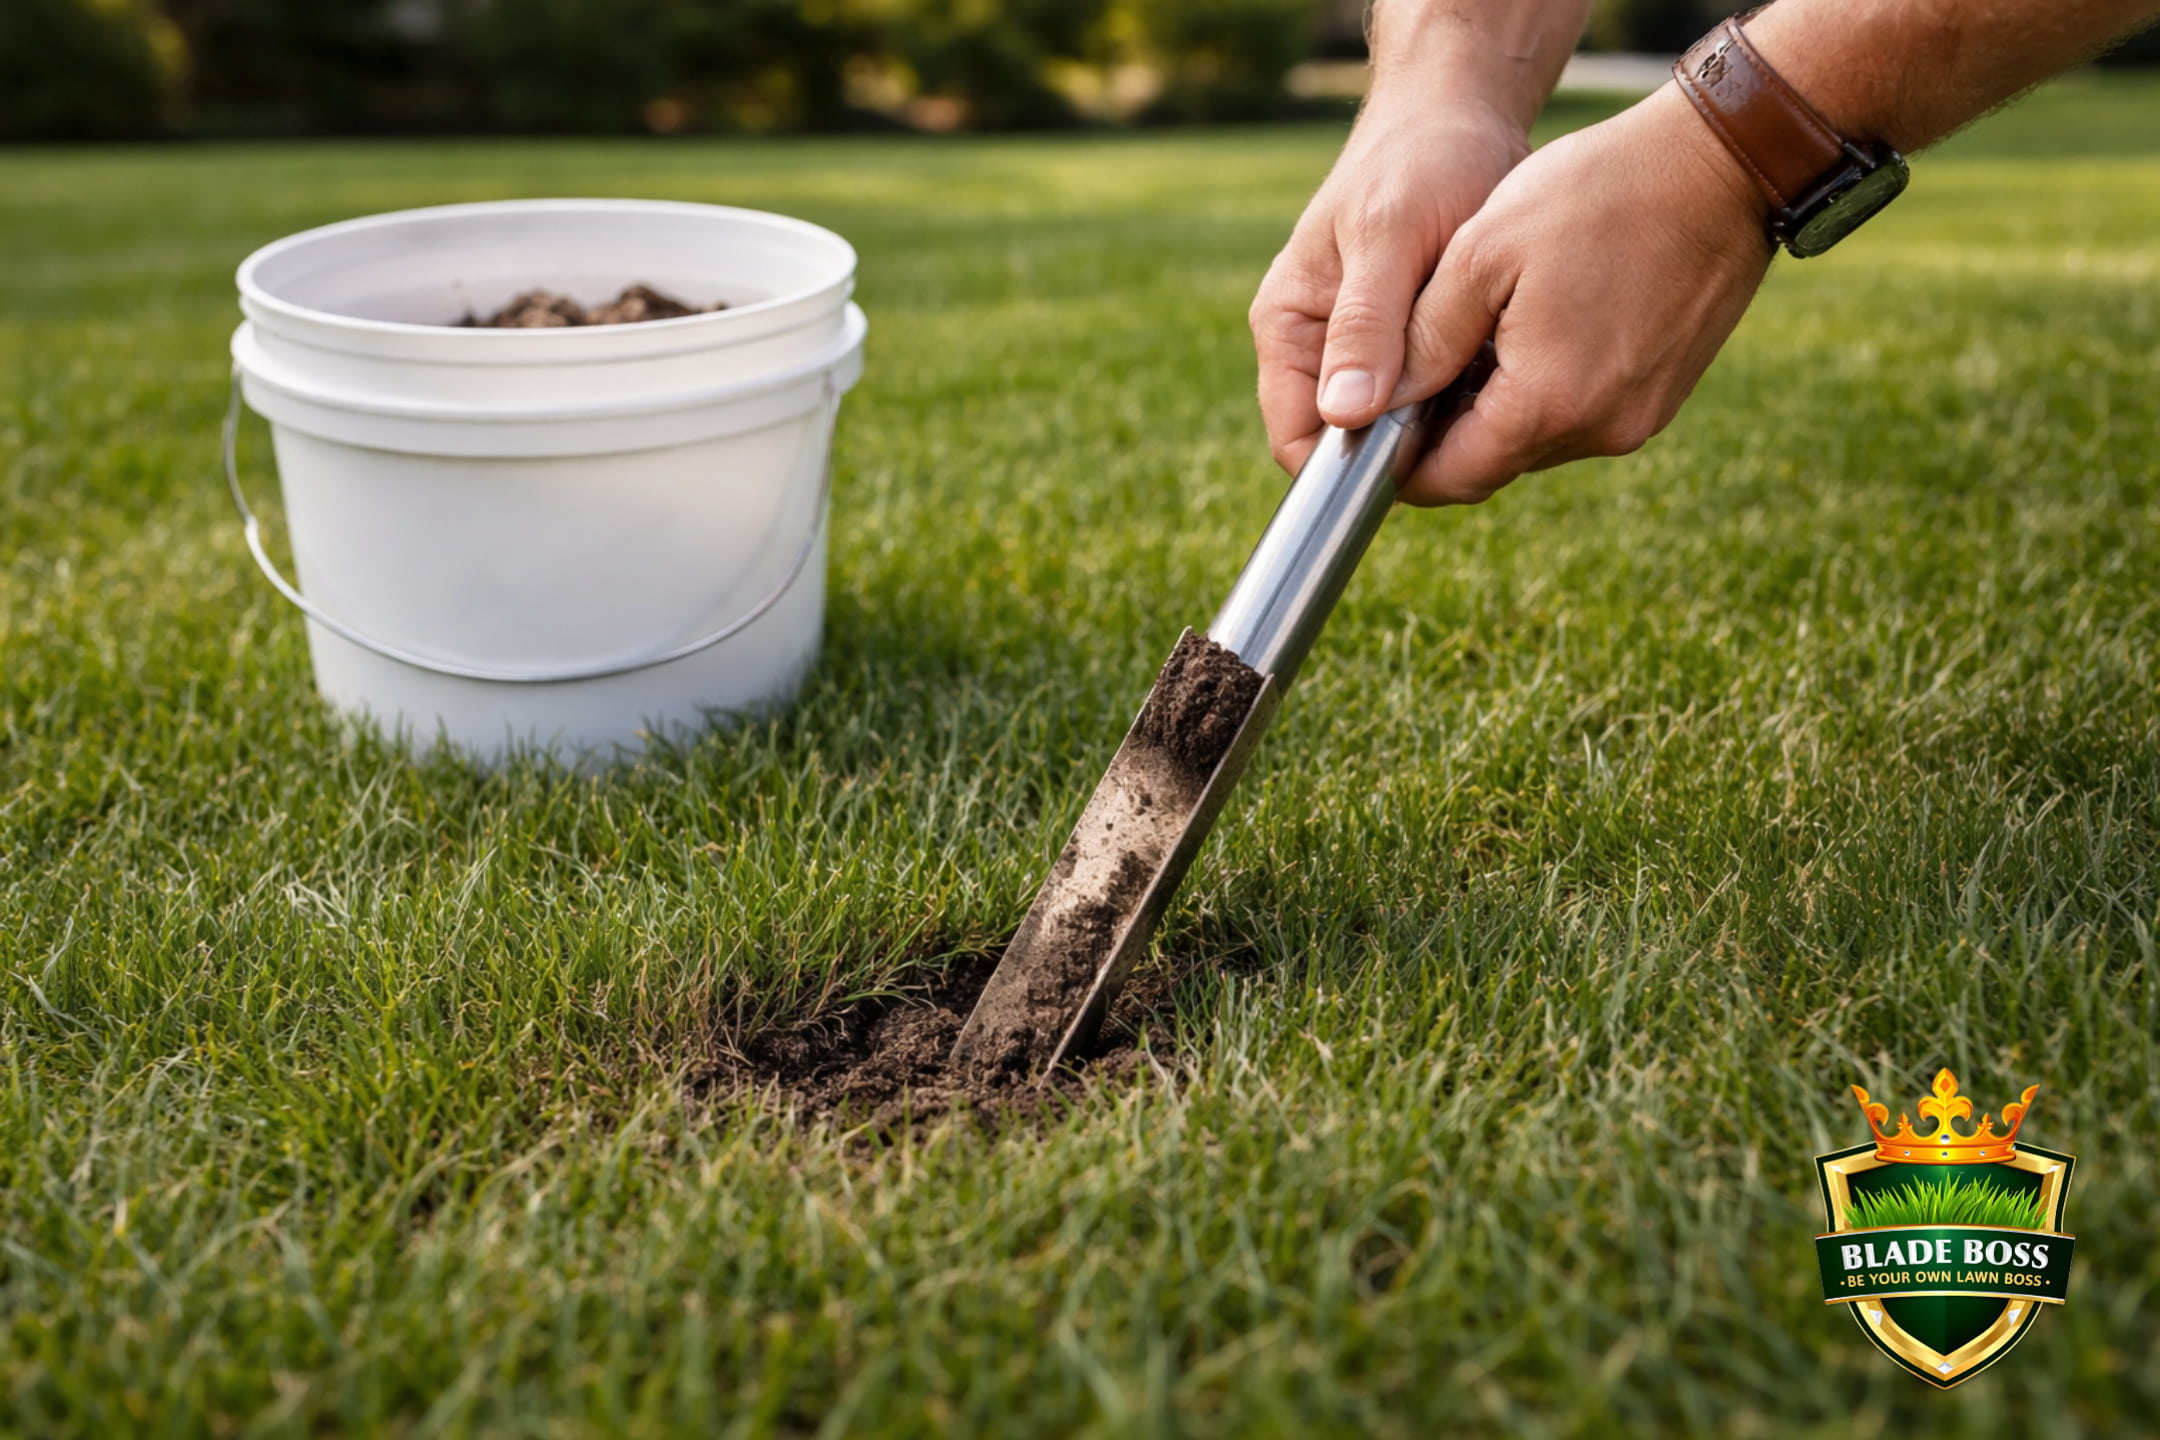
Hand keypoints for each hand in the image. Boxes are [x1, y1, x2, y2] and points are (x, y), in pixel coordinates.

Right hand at [1249, 97, 1528, 473]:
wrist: (1464, 117)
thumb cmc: (1418, 161)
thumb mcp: (1389, 236)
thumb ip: (1366, 324)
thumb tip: (1345, 415)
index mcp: (1289, 331)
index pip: (1299, 444)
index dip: (1348, 470)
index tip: (1417, 461)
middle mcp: (1323, 354)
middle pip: (1356, 448)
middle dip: (1412, 449)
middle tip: (1478, 420)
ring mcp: (1373, 356)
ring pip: (1405, 433)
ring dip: (1451, 428)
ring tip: (1500, 390)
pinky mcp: (1422, 351)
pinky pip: (1443, 404)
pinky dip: (1476, 401)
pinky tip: (1512, 375)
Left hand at [1387, 84, 1773, 504]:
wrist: (1723, 163)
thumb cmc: (1596, 193)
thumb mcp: (1481, 254)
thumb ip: (1424, 341)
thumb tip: (1373, 405)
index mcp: (1548, 403)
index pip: (1449, 479)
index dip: (1398, 464)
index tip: (1367, 429)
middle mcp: (1600, 430)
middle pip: (1491, 464)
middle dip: (1443, 433)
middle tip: (1411, 369)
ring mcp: (1638, 418)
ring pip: (1533, 441)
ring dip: (1492, 409)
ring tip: (1470, 336)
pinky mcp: (1661, 396)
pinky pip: (1578, 415)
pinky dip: (1540, 391)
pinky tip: (1526, 330)